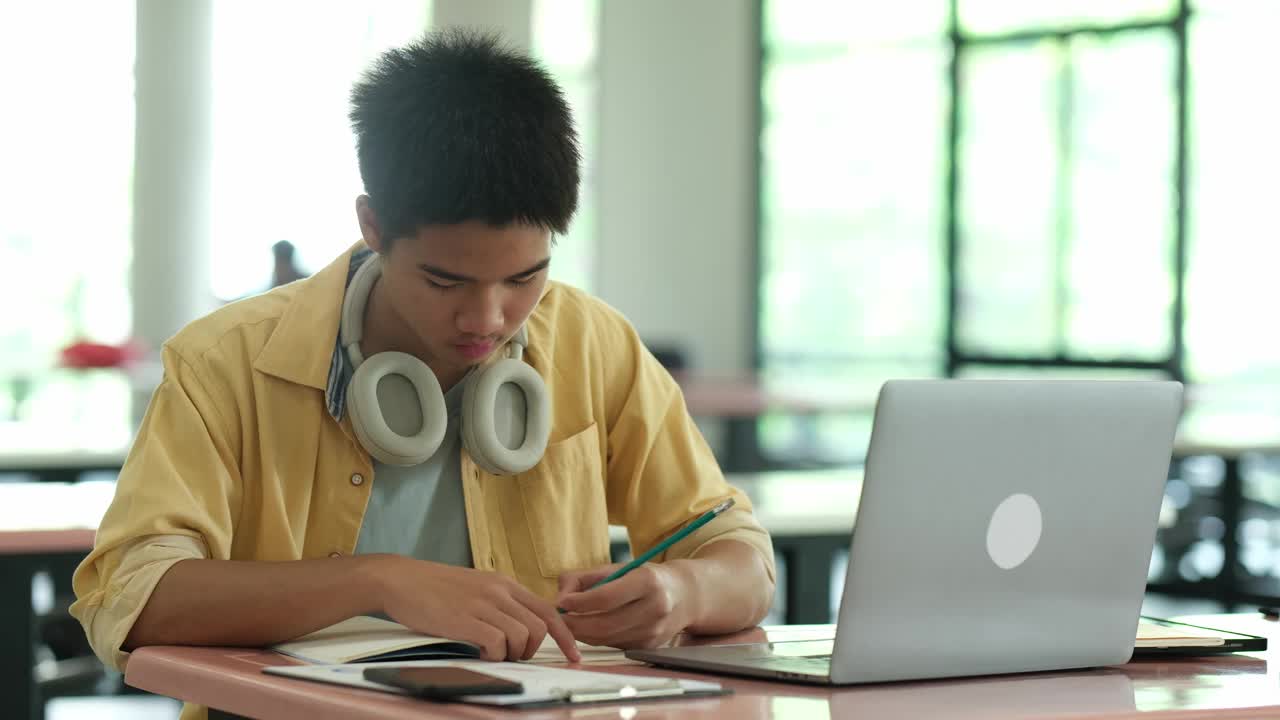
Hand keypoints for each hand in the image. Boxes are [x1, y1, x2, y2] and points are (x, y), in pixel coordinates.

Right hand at [369, 555, 580, 661]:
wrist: (401, 580)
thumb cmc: (435, 588)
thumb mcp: (477, 587)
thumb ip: (500, 603)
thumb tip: (520, 627)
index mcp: (505, 584)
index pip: (549, 610)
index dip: (565, 635)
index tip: (574, 655)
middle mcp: (499, 592)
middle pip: (540, 627)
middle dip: (532, 650)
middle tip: (512, 655)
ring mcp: (483, 604)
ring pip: (522, 636)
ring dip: (512, 654)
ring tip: (490, 653)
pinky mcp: (465, 619)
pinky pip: (496, 644)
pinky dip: (493, 656)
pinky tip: (477, 652)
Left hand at [556, 561, 695, 648]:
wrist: (685, 595)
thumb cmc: (645, 578)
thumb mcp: (617, 568)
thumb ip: (583, 578)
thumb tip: (559, 599)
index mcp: (647, 581)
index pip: (606, 597)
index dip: (579, 602)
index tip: (561, 602)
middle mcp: (655, 608)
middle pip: (604, 624)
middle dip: (575, 624)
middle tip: (559, 619)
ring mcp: (654, 631)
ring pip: (606, 639)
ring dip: (583, 633)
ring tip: (572, 622)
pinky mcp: (649, 647)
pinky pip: (614, 646)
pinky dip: (598, 638)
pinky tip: (592, 628)